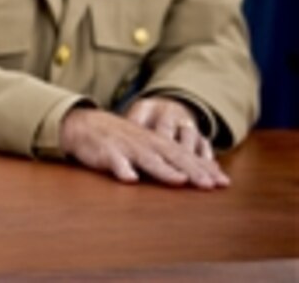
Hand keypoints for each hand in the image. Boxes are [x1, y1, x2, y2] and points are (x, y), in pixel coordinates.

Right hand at [59, 107, 228, 188]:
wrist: (83, 124)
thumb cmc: (118, 138)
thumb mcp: (144, 144)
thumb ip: (166, 157)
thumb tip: (193, 174)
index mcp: (156, 142)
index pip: (185, 155)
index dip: (204, 168)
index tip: (224, 182)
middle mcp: (144, 143)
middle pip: (172, 156)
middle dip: (192, 171)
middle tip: (211, 185)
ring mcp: (125, 147)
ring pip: (147, 158)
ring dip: (163, 170)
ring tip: (179, 180)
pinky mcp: (105, 152)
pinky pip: (114, 161)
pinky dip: (122, 169)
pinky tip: (129, 178)